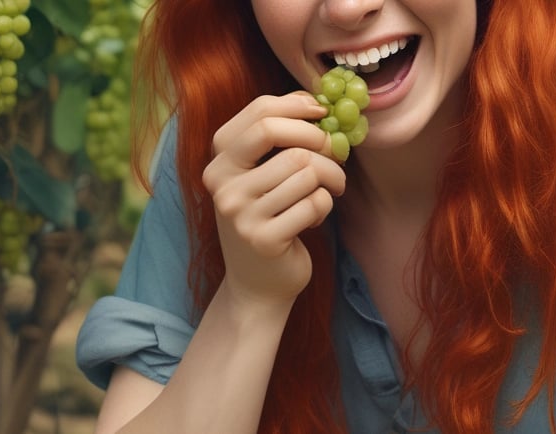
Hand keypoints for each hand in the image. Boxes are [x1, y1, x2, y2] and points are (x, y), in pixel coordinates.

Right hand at [202, 91, 344, 305]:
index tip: (322, 113)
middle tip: (335, 154)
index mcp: (219, 160)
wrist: (257, 282)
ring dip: (330, 179)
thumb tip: (314, 100)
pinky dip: (324, 207)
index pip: (259, 113)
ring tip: (328, 192)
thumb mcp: (261, 175)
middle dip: (318, 140)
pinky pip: (314, 203)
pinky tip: (312, 219)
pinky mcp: (263, 239)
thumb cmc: (269, 217)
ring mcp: (239, 213)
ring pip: (305, 171)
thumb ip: (278, 140)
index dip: (297, 107)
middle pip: (279, 136)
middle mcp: (222, 183)